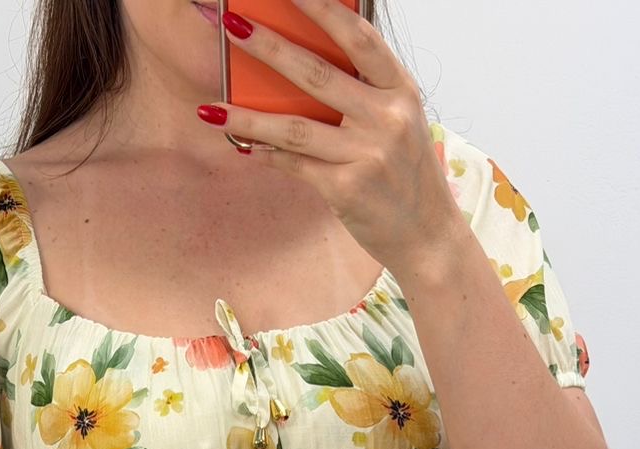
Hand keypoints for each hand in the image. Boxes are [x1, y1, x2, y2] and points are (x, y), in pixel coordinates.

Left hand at [200, 0, 460, 275]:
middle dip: (269, 47)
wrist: (428, 236)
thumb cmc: (406, 175)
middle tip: (233, 24)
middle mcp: (387, 117)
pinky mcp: (347, 189)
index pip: (358, 37)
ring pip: (294, 128)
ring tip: (211, 108)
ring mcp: (367, 155)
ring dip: (247, 117)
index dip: (323, 8)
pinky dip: (267, 155)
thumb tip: (304, 64)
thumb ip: (365, 92)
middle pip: (316, 75)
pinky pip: (295, 166)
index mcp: (400, 90)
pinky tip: (243, 146)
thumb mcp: (399, 121)